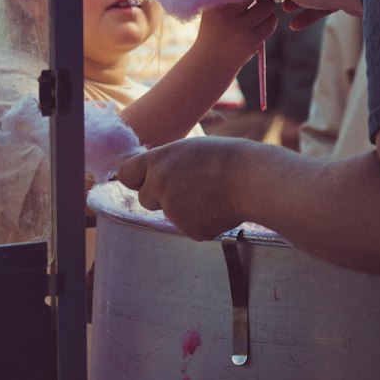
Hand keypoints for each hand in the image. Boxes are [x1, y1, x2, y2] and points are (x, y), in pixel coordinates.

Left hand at [117, 136, 253, 240]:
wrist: (253, 180)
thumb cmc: (227, 159)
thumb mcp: (190, 150)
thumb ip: (167, 164)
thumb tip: (153, 176)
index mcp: (158, 161)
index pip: (126, 173)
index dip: (137, 179)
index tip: (146, 180)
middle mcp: (159, 185)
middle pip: (145, 199)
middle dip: (161, 197)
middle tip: (190, 187)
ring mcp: (172, 210)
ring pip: (170, 214)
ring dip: (184, 209)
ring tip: (211, 194)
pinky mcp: (188, 229)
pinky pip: (189, 227)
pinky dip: (201, 221)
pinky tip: (218, 208)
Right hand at [192, 0, 277, 72]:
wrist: (210, 62)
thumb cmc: (214, 29)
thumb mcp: (213, 9)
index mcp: (215, 3)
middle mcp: (226, 14)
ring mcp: (240, 28)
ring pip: (268, 5)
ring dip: (267, 6)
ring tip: (258, 11)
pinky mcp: (252, 40)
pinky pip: (271, 22)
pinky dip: (270, 20)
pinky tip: (260, 24)